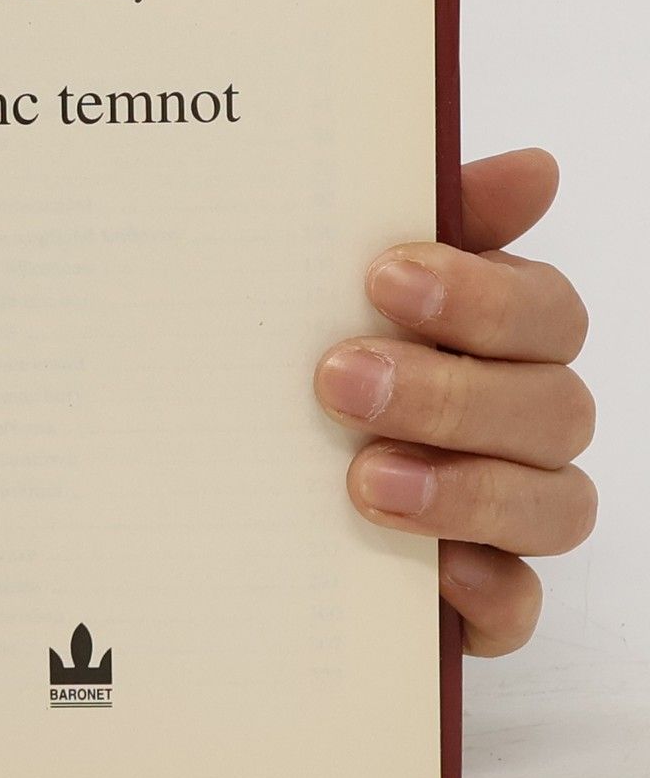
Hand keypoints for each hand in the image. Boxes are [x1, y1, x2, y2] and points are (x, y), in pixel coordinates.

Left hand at [315, 147, 596, 656]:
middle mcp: (521, 424)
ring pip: (554, 505)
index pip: (544, 311)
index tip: (382, 277)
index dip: (479, 294)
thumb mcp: (336, 287)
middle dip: (449, 392)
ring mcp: (508, 514)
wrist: (222, 482)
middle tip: (336, 380)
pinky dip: (488, 593)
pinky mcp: (478, 599)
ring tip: (362, 478)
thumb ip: (426, 224)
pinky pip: (518, 609)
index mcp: (500, 341)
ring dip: (464, 488)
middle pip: (554, 407)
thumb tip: (534, 168)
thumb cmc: (311, 354)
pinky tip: (437, 574)